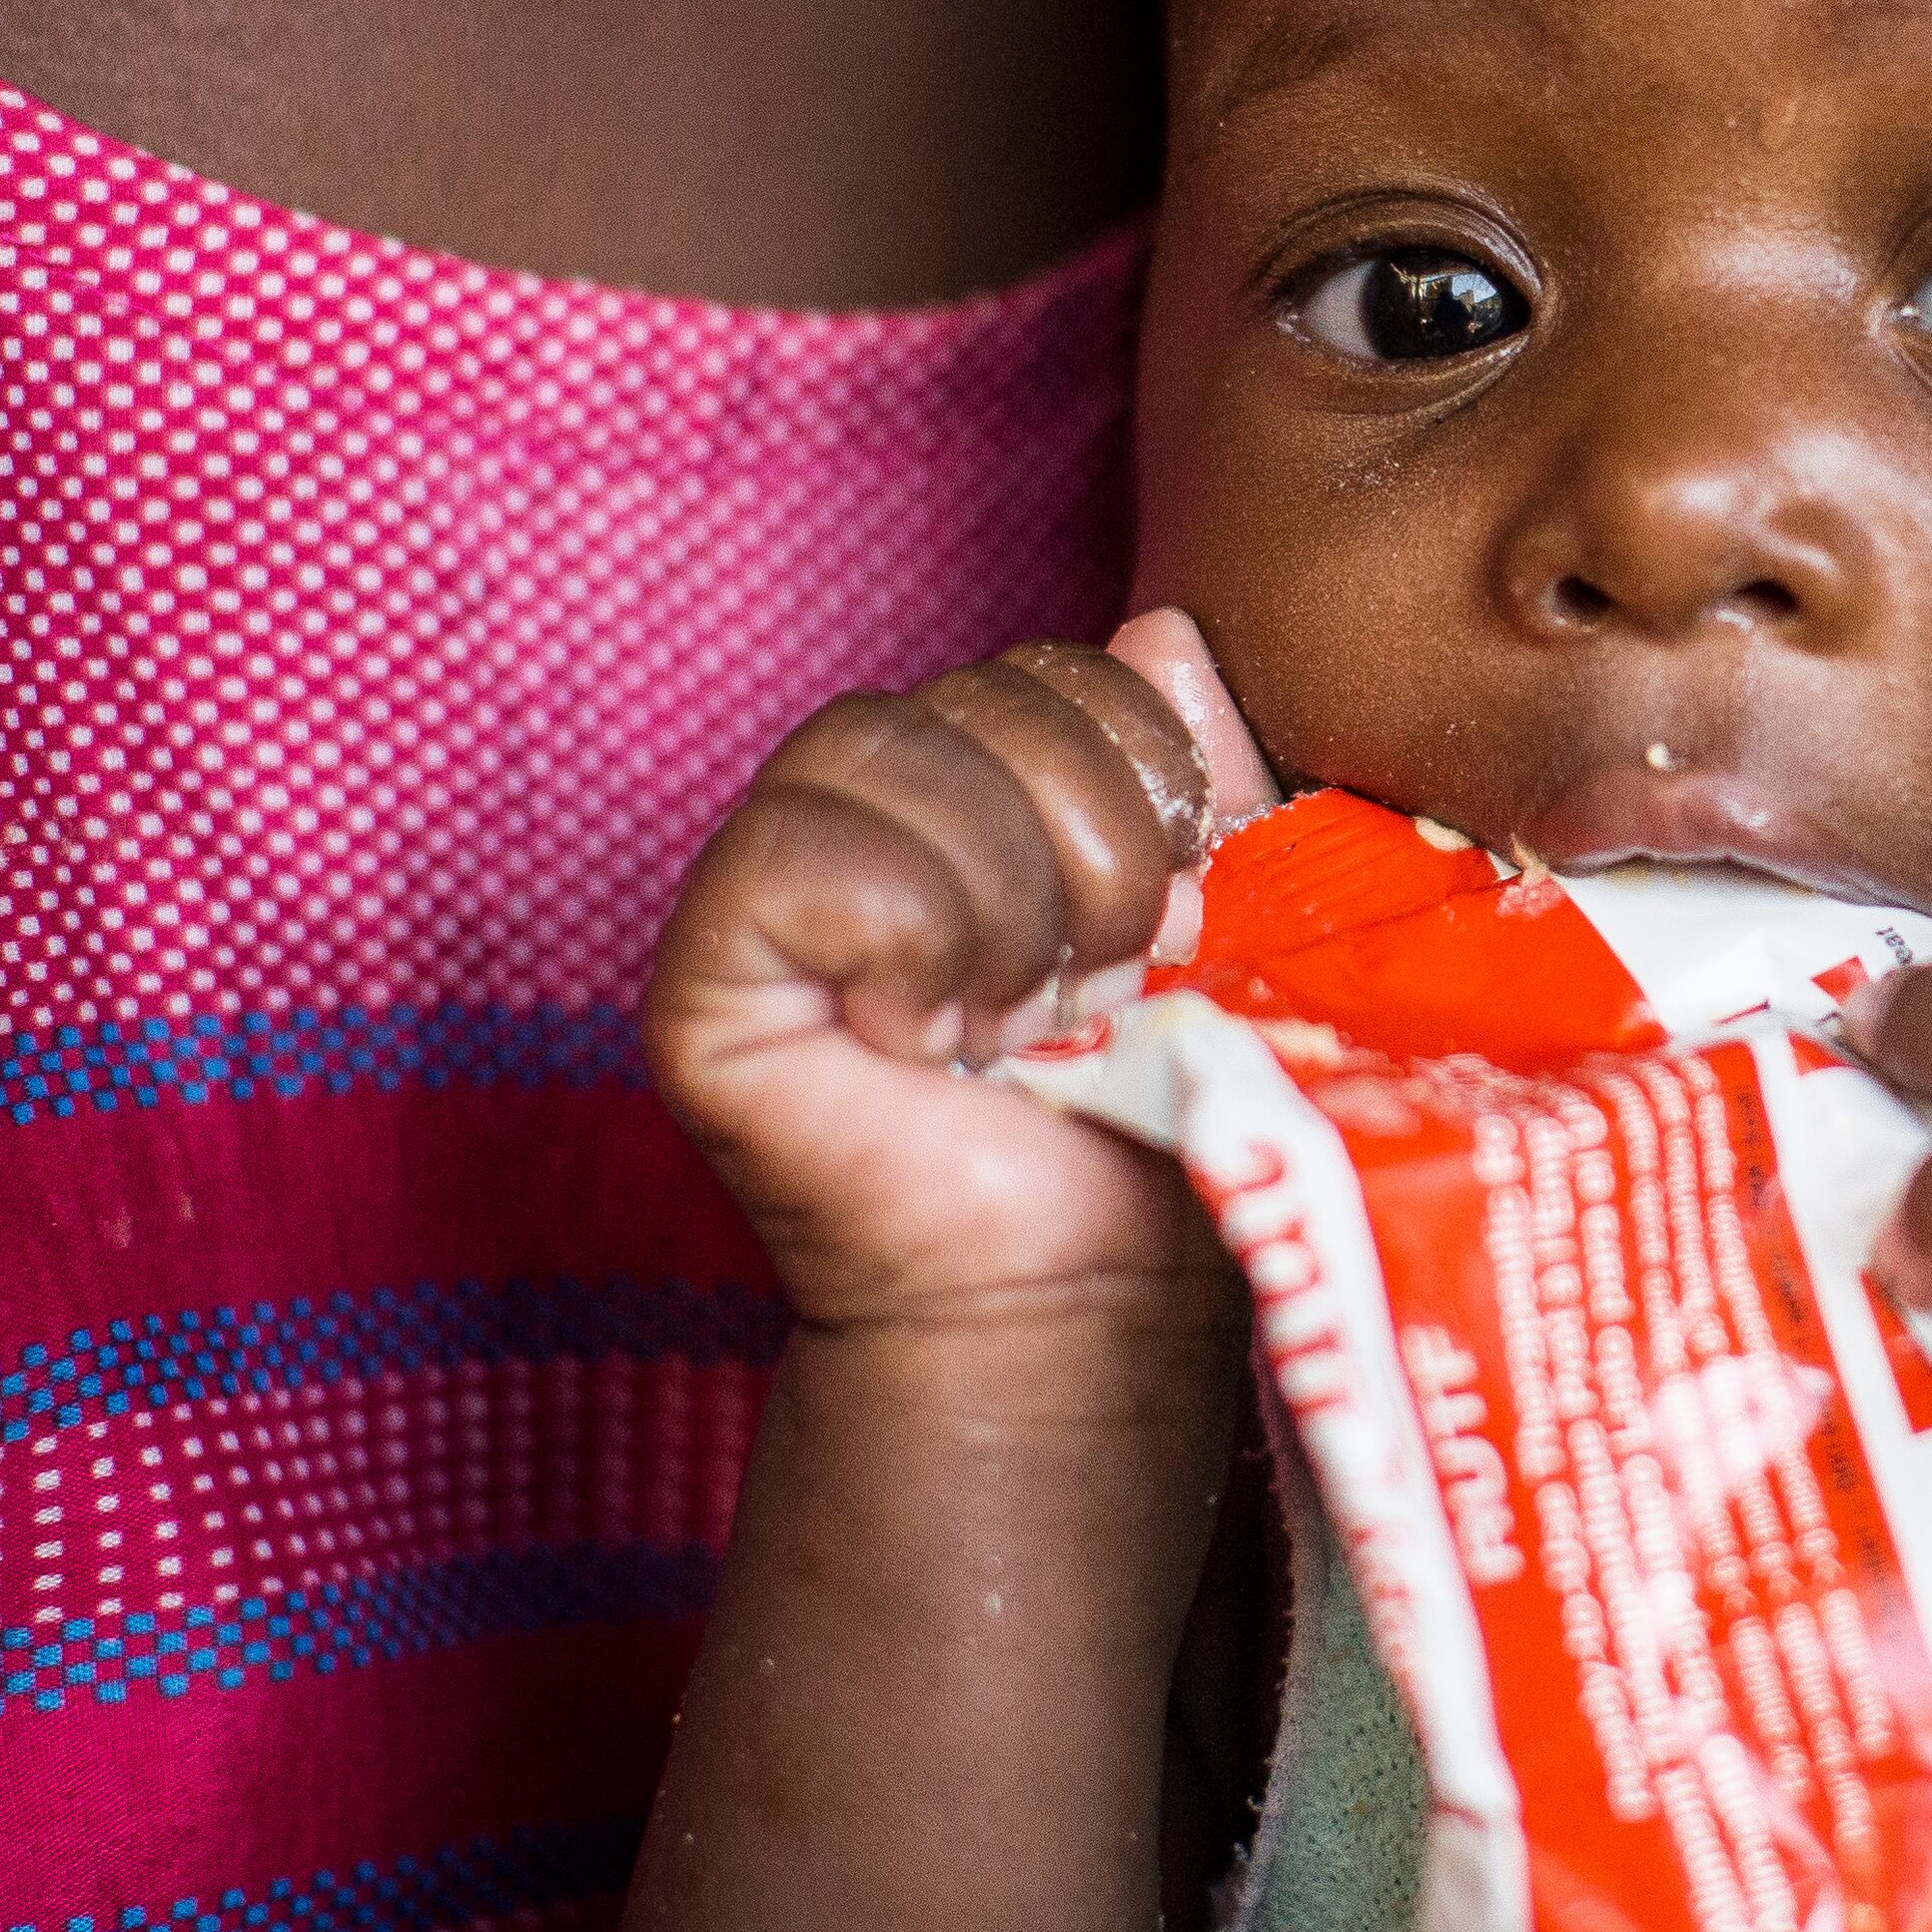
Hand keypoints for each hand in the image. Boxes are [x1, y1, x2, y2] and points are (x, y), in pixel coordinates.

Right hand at [648, 615, 1280, 1335]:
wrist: (1079, 1299)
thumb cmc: (1155, 1126)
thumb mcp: (1232, 928)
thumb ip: (1210, 781)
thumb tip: (1167, 632)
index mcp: (981, 782)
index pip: (1063, 667)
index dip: (1148, 773)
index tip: (1180, 917)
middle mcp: (859, 808)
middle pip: (983, 693)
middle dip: (1095, 846)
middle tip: (1103, 991)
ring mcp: (763, 882)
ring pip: (892, 751)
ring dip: (1008, 905)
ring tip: (1022, 1024)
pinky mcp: (699, 976)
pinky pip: (803, 857)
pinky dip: (906, 944)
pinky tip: (929, 1039)